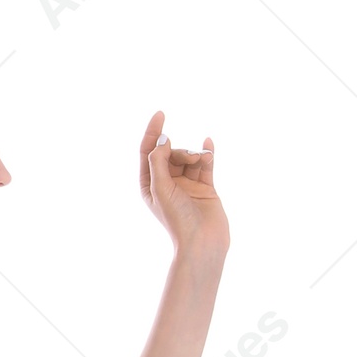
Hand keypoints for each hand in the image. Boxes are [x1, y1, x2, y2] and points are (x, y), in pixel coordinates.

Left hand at [140, 110, 228, 259]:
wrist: (203, 242)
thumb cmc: (177, 219)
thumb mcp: (161, 188)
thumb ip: (158, 161)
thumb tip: (162, 139)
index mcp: (150, 185)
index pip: (148, 152)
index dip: (153, 132)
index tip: (160, 114)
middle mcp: (167, 184)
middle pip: (171, 153)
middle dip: (181, 151)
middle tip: (191, 158)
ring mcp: (187, 185)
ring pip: (190, 158)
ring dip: (196, 154)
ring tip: (203, 160)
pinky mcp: (205, 188)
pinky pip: (206, 165)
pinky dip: (207, 153)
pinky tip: (208, 143)